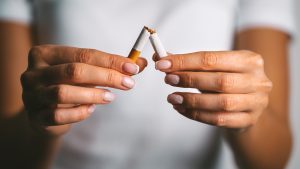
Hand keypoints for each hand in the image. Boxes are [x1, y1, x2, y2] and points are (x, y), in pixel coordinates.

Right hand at [21, 45, 146, 136]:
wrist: (45, 111)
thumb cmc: (69, 85)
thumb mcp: (86, 72)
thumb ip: (110, 67)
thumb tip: (140, 63)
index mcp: (45, 54)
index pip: (83, 54)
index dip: (111, 61)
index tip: (133, 68)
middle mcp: (34, 73)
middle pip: (74, 71)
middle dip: (106, 77)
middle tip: (128, 84)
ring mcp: (31, 95)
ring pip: (64, 93)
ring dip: (93, 95)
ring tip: (110, 97)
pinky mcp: (35, 117)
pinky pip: (58, 116)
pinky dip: (79, 113)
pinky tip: (91, 110)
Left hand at [155, 50, 271, 128]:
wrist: (247, 104)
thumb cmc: (227, 81)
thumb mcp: (213, 68)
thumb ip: (188, 62)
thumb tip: (161, 58)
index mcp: (249, 60)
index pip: (212, 59)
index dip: (184, 61)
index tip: (163, 64)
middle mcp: (257, 80)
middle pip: (219, 81)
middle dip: (189, 80)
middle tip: (168, 80)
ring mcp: (256, 102)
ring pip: (221, 103)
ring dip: (192, 100)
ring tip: (172, 98)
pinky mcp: (249, 120)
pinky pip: (220, 120)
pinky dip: (197, 115)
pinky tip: (182, 109)